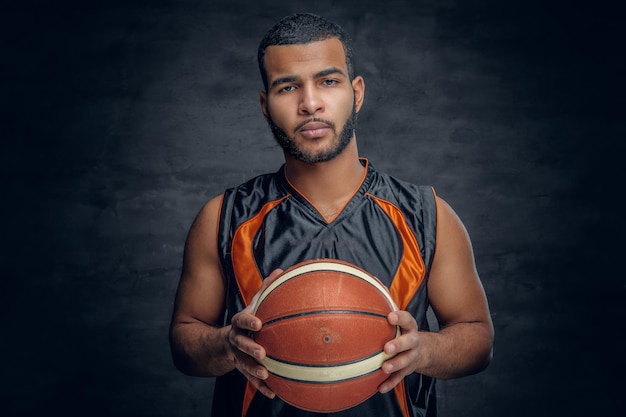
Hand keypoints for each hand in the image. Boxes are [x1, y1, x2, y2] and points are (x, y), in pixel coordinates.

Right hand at [227, 268, 283, 398]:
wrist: (220, 343)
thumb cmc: (246, 320)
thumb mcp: (253, 304)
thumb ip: (266, 289)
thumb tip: (281, 271)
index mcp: (238, 323)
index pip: (241, 320)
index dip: (248, 321)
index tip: (259, 323)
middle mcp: (235, 340)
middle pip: (240, 344)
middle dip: (250, 348)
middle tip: (262, 352)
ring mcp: (236, 356)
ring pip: (243, 363)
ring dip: (253, 370)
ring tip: (266, 374)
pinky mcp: (241, 369)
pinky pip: (250, 380)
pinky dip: (260, 387)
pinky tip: (273, 393)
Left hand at [378, 310, 419, 393]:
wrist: (423, 351)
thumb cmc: (402, 331)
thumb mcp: (398, 321)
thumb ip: (383, 314)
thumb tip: (360, 301)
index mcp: (409, 326)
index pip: (407, 319)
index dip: (400, 318)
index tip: (390, 317)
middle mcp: (413, 341)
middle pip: (409, 342)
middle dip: (398, 345)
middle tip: (387, 348)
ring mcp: (411, 356)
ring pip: (406, 361)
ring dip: (395, 364)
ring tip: (384, 368)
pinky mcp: (408, 370)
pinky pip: (399, 378)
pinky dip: (390, 383)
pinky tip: (380, 388)